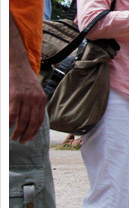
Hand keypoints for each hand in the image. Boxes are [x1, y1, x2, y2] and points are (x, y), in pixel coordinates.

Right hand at [9, 16, 46, 142]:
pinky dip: (9, 123)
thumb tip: (34, 117)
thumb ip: (36, 103)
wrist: (17, 65)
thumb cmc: (25, 80)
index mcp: (42, 99)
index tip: (30, 138)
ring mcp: (25, 99)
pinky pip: (12, 114)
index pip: (40, 119)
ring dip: (18, 131)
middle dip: (27, 134)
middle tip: (22, 142)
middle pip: (31, 122)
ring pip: (22, 120)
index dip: (35, 131)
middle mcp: (35, 100)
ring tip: (15, 138)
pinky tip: (7, 128)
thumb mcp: (36, 91)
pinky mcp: (14, 97)